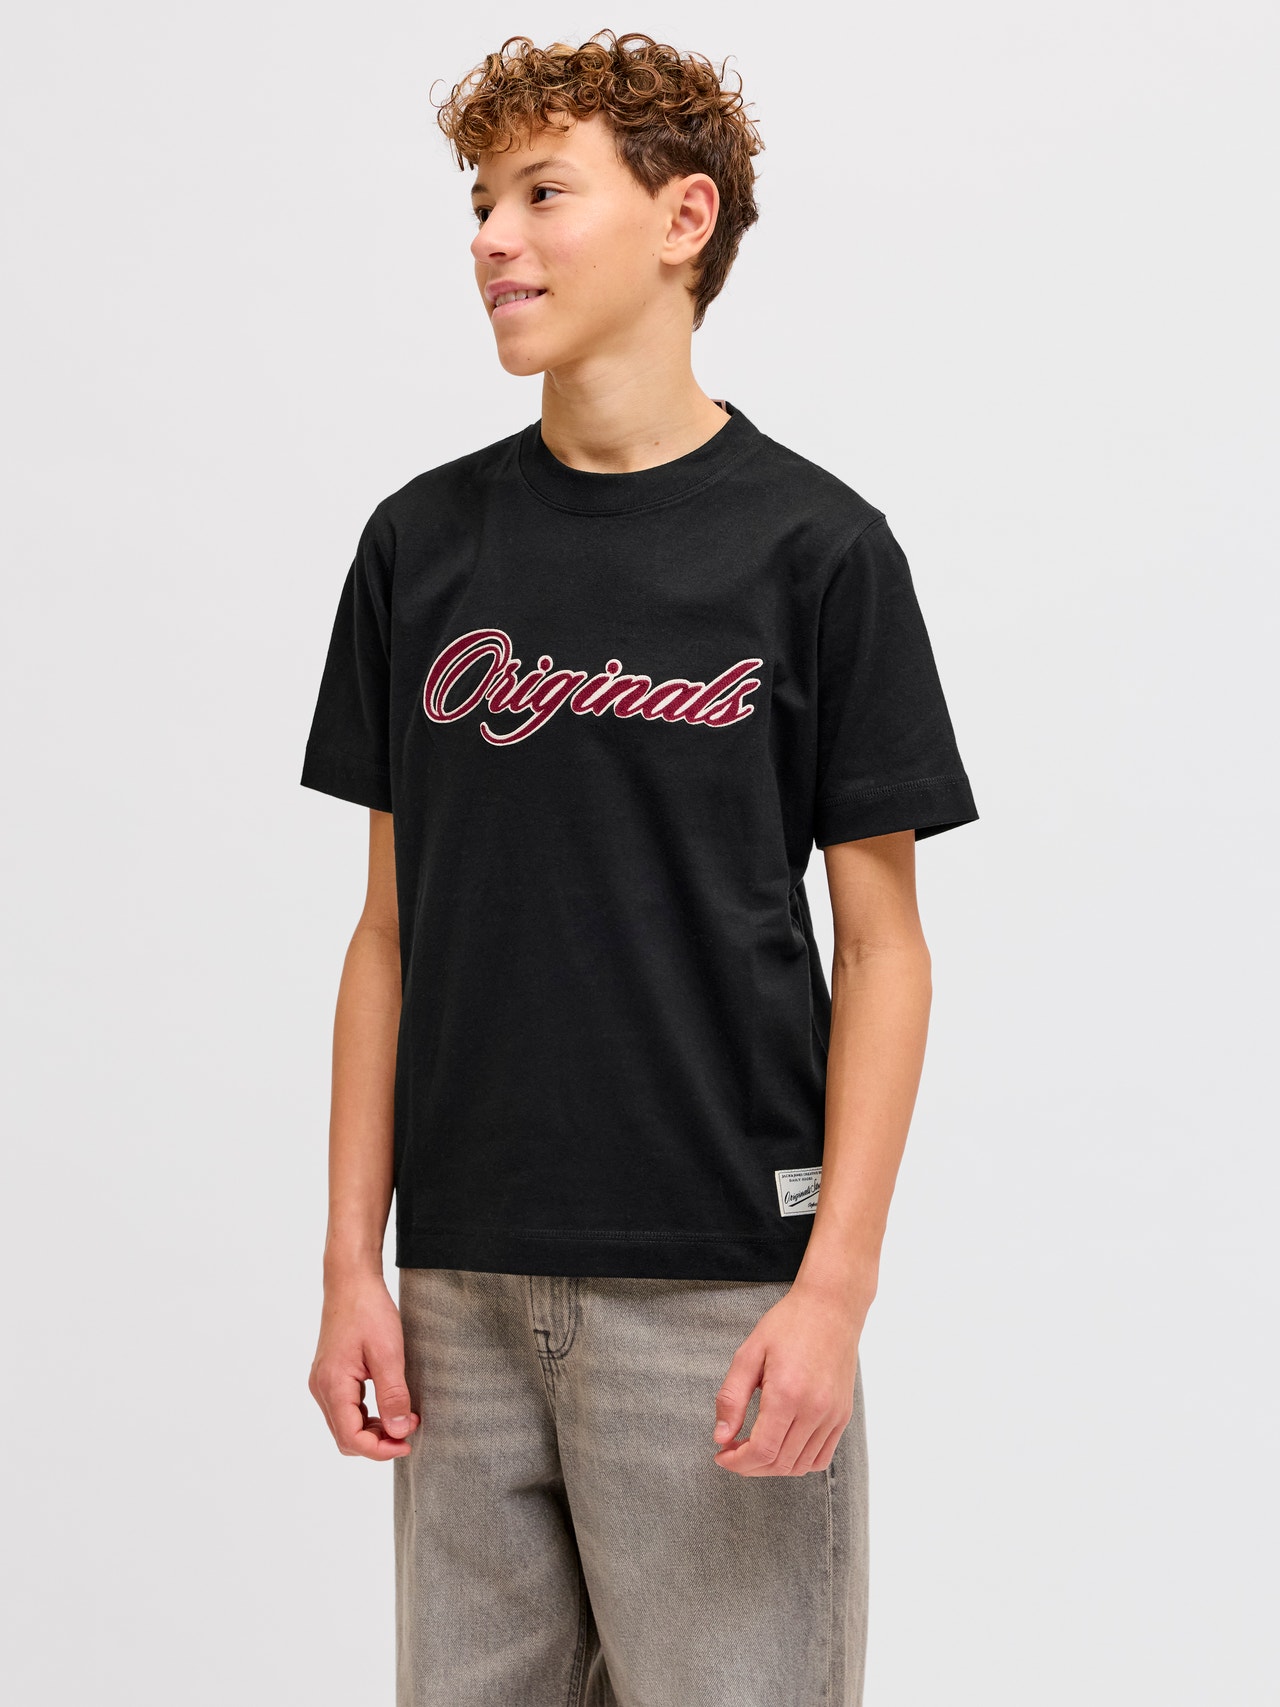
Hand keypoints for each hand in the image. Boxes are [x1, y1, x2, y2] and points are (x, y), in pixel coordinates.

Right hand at [309, 1268, 419, 1459]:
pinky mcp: (330, 1375)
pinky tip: (388, 1405)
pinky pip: (345, 1408)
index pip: (350, 1438)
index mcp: (332, 1385)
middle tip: (409, 1430)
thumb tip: (398, 1431)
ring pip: (344, 1425)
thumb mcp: (388, 1353)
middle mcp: (321, 1388)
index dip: (380, 1449)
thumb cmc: (369, 1311)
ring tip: (403, 1418)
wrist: (351, 1281)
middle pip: (345, 1436)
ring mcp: (323, 1382)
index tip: (407, 1442)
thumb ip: (392, 1395)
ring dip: (372, 1430)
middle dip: (377, 1442)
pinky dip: (366, 1416)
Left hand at [711, 1281, 861, 1476]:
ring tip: (754, 1449)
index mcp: (787, 1393)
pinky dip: (798, 1463)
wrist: (831, 1308)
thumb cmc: (788, 1325)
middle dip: (750, 1466)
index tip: (721, 1455)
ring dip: (773, 1467)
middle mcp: (814, 1410)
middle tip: (731, 1452)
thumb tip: (721, 1437)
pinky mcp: (842, 1416)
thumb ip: (732, 1398)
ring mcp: (832, 1415)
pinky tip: (782, 1446)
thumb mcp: (749, 1353)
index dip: (737, 1462)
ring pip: (801, 1466)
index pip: (762, 1451)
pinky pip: (822, 1457)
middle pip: (779, 1463)